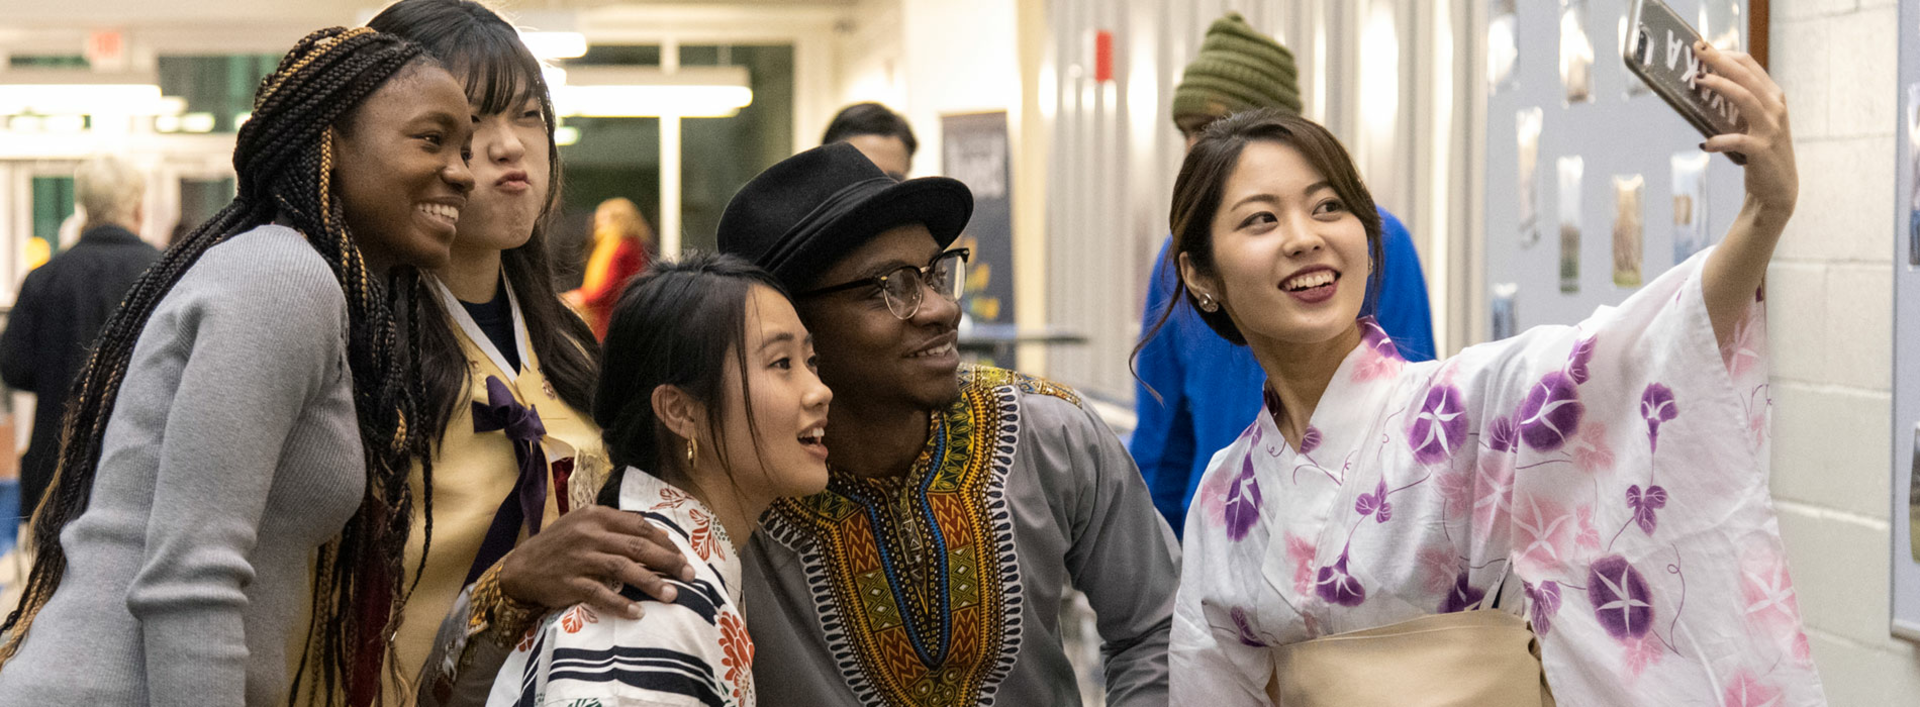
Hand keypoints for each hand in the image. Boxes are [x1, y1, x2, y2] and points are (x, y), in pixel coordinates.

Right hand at [497, 506, 695, 618]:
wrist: (521, 567)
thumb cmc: (560, 545)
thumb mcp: (584, 524)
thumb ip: (615, 527)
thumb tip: (656, 536)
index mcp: (596, 515)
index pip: (639, 526)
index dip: (664, 542)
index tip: (682, 556)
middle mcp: (589, 534)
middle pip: (637, 546)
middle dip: (667, 561)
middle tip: (689, 576)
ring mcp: (579, 558)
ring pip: (623, 569)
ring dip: (651, 583)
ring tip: (672, 596)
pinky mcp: (570, 582)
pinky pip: (600, 594)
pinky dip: (620, 603)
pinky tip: (638, 613)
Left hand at [1692, 41, 1796, 222]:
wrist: (1777, 189)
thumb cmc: (1758, 152)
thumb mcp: (1752, 122)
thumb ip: (1738, 103)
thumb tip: (1704, 84)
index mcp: (1773, 97)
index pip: (1750, 66)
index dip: (1726, 55)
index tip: (1703, 48)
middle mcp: (1775, 108)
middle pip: (1746, 76)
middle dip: (1720, 61)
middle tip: (1697, 51)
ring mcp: (1770, 128)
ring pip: (1746, 98)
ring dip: (1721, 87)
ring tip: (1699, 82)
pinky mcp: (1762, 151)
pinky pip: (1738, 140)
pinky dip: (1719, 140)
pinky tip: (1705, 144)